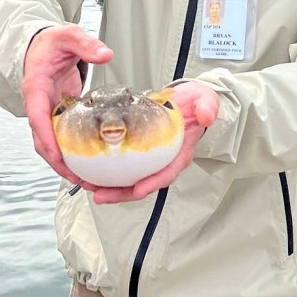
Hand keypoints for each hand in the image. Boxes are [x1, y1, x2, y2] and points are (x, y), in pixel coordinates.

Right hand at [22, 25, 112, 184]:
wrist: (40, 47)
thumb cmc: (51, 43)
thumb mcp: (68, 36)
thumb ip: (86, 44)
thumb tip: (105, 54)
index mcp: (35, 88)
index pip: (37, 118)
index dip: (47, 139)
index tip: (59, 156)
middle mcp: (37, 105)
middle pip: (41, 141)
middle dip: (58, 163)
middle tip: (80, 178)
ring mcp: (45, 114)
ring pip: (49, 146)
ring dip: (65, 165)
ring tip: (88, 181)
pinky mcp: (55, 118)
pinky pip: (60, 141)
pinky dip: (71, 156)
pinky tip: (89, 166)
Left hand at [92, 80, 219, 204]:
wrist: (189, 100)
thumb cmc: (197, 104)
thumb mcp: (205, 101)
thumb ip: (207, 107)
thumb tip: (206, 115)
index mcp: (180, 153)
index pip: (167, 173)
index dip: (153, 183)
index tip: (138, 189)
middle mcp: (164, 160)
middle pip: (143, 184)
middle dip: (121, 194)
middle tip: (100, 196)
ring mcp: (151, 159)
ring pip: (130, 179)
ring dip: (109, 186)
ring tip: (89, 187)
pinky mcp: (140, 152)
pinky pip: (123, 165)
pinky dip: (106, 170)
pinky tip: (89, 170)